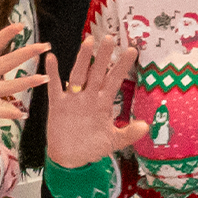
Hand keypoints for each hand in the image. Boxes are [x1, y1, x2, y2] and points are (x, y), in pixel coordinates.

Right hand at [43, 34, 148, 168]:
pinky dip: (53, 73)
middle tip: (110, 38)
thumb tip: (146, 126)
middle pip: (97, 72)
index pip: (114, 80)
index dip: (122, 66)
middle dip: (103, 56)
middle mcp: (89, 97)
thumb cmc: (91, 147)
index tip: (132, 50)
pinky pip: (55, 87)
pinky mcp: (58, 105)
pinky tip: (51, 58)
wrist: (70, 159)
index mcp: (103, 103)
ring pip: (79, 75)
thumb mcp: (113, 141)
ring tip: (87, 42)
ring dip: (82, 59)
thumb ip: (129, 133)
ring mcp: (73, 99)